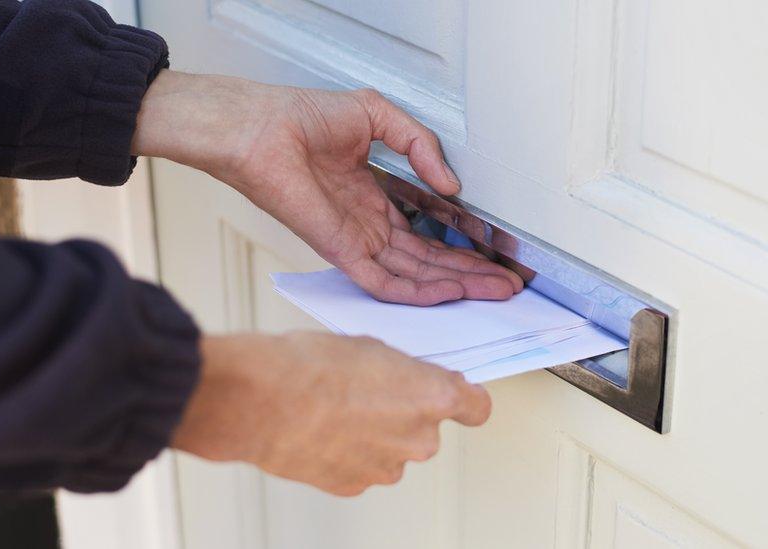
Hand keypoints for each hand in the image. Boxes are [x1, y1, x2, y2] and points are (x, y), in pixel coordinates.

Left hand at [133, 71, 522, 304]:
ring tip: (494, 291)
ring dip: (455, 286)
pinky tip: (450, 293)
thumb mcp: (377, 116)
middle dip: (470, 275)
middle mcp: (367, 226)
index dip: (462, 249)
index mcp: (373, 199)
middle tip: (507, 286)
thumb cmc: (301, 118)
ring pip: (414, 277)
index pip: (426, 236)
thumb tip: (449, 185)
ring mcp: (355, 242)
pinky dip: (418, 292)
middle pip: (428, 262)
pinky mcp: (340, 251)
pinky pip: (383, 282)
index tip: (495, 256)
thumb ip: (420, 145)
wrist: (260, 128)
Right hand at [171, 332, 491, 495]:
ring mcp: (386, 467)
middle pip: (426, 429)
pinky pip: (361, 466)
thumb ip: (402, 370)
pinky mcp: (354, 485)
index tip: (458, 396)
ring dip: (373, 434)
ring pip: (391, 450)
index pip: (476, 408)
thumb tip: (402, 379)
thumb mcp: (369, 346)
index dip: (465, 399)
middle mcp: (418, 439)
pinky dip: (347, 453)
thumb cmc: (309, 366)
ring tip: (336, 409)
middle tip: (368, 391)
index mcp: (432, 397)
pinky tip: (322, 430)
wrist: (262, 400)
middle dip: (404, 413)